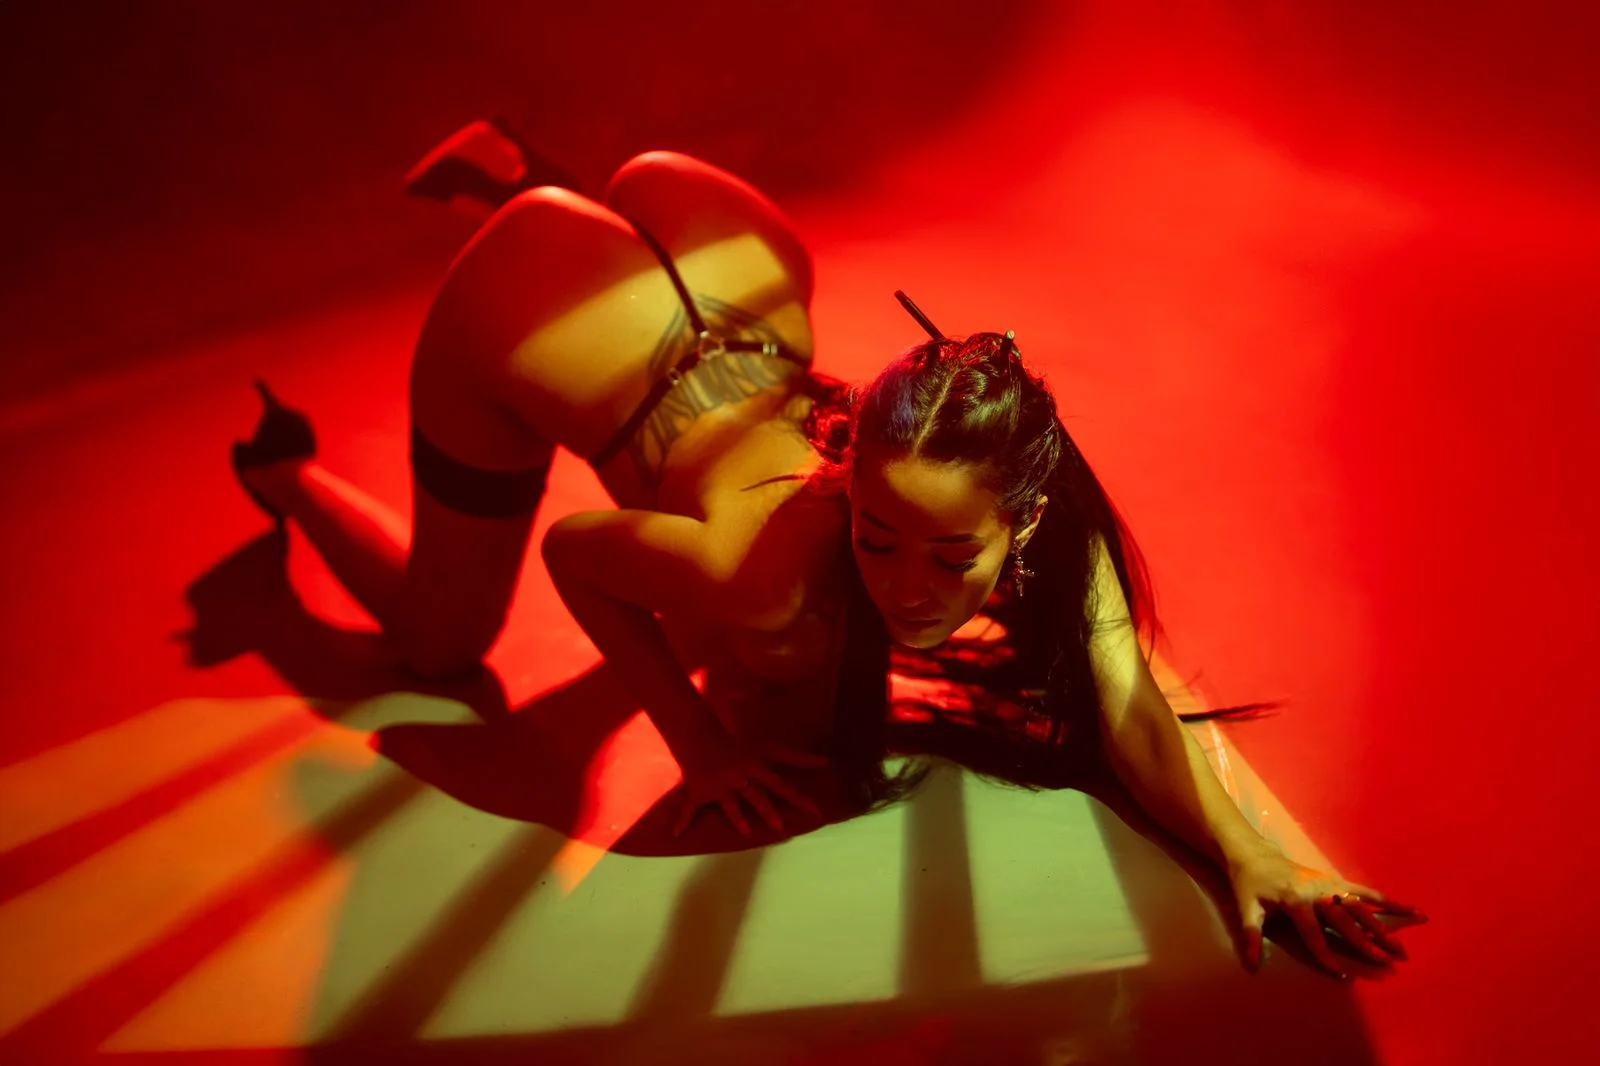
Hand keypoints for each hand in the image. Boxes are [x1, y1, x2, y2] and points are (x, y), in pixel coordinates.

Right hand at [672, 734, 828, 838]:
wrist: (702, 736)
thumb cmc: (740, 745)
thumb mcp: (770, 749)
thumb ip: (798, 757)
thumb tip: (829, 762)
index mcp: (756, 767)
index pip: (782, 784)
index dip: (799, 797)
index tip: (815, 810)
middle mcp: (739, 778)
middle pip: (757, 796)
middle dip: (767, 810)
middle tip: (780, 826)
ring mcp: (719, 786)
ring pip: (730, 805)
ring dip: (738, 818)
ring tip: (747, 834)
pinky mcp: (700, 792)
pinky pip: (689, 807)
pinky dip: (681, 820)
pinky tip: (675, 835)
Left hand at [1228, 847, 1425, 977]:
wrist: (1253, 853)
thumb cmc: (1249, 883)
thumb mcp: (1246, 908)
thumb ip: (1251, 936)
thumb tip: (1252, 965)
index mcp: (1296, 899)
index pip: (1314, 935)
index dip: (1326, 956)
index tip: (1342, 975)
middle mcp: (1316, 891)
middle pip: (1345, 919)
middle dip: (1367, 941)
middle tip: (1388, 960)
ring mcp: (1328, 884)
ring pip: (1360, 905)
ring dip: (1385, 921)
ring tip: (1407, 938)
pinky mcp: (1334, 880)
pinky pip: (1363, 891)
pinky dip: (1385, 900)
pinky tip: (1408, 908)